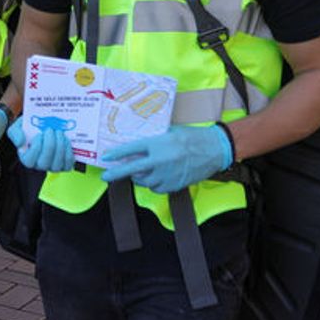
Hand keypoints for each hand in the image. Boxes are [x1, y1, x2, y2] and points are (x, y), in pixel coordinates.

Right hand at [8, 118, 73, 171]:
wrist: (41, 125)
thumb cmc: (27, 127)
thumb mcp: (16, 127)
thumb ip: (15, 134)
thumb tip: (21, 142)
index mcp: (26, 158)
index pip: (29, 160)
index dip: (36, 148)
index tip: (39, 134)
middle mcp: (39, 165)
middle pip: (44, 163)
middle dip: (50, 145)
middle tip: (51, 130)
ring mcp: (52, 166)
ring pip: (57, 165)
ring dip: (60, 147)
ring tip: (59, 132)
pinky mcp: (64, 165)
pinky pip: (68, 163)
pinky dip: (68, 151)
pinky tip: (66, 139)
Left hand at [99, 125, 232, 194]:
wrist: (214, 150)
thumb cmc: (191, 137)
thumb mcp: (169, 132)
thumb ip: (154, 139)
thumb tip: (138, 145)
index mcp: (157, 144)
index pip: (131, 150)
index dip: (117, 154)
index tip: (106, 157)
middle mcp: (159, 161)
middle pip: (132, 170)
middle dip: (116, 173)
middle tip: (106, 176)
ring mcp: (166, 175)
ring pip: (144, 181)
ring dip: (138, 177)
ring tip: (140, 171)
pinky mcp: (174, 185)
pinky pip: (156, 188)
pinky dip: (153, 184)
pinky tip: (156, 177)